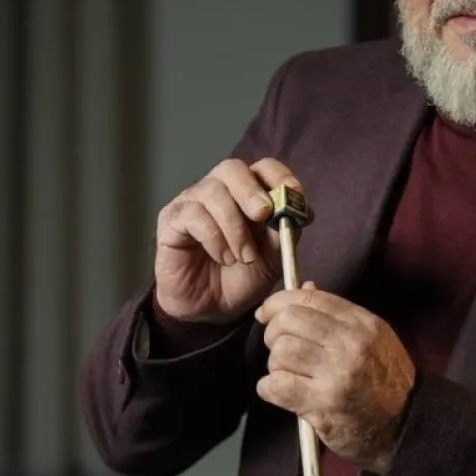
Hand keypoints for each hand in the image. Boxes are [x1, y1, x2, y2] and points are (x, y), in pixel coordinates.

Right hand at [154, 158, 302, 325]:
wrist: (211, 309)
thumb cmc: (241, 278)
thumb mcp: (273, 259)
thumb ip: (284, 233)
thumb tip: (303, 212)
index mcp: (248, 194)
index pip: (263, 167)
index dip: (279, 176)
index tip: (294, 196)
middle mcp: (218, 190)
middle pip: (233, 168)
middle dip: (252, 191)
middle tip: (263, 215)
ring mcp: (192, 202)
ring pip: (213, 192)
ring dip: (234, 226)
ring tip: (244, 257)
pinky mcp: (171, 220)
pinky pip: (192, 215)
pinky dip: (214, 237)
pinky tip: (223, 257)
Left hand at [254, 285, 415, 471]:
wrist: (407, 426)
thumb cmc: (387, 382)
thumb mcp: (373, 339)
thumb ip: (337, 315)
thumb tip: (304, 287)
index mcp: (363, 324)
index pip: (309, 298)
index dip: (278, 303)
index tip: (267, 314)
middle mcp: (351, 344)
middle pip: (288, 321)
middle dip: (273, 334)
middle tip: (281, 351)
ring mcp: (338, 375)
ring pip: (280, 354)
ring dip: (276, 366)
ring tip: (289, 376)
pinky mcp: (324, 404)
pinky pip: (276, 385)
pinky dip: (270, 389)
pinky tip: (282, 392)